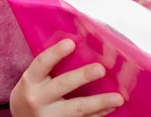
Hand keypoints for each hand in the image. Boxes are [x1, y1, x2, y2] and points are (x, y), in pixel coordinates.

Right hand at [10, 39, 124, 116]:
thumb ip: (52, 64)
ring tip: (118, 98)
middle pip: (62, 85)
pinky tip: (112, 106)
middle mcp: (38, 99)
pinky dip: (99, 114)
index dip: (56, 53)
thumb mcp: (36, 76)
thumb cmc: (34, 90)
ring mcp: (50, 116)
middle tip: (101, 69)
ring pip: (77, 109)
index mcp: (32, 80)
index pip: (42, 63)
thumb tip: (83, 40)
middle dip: (83, 77)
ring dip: (99, 102)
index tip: (70, 43)